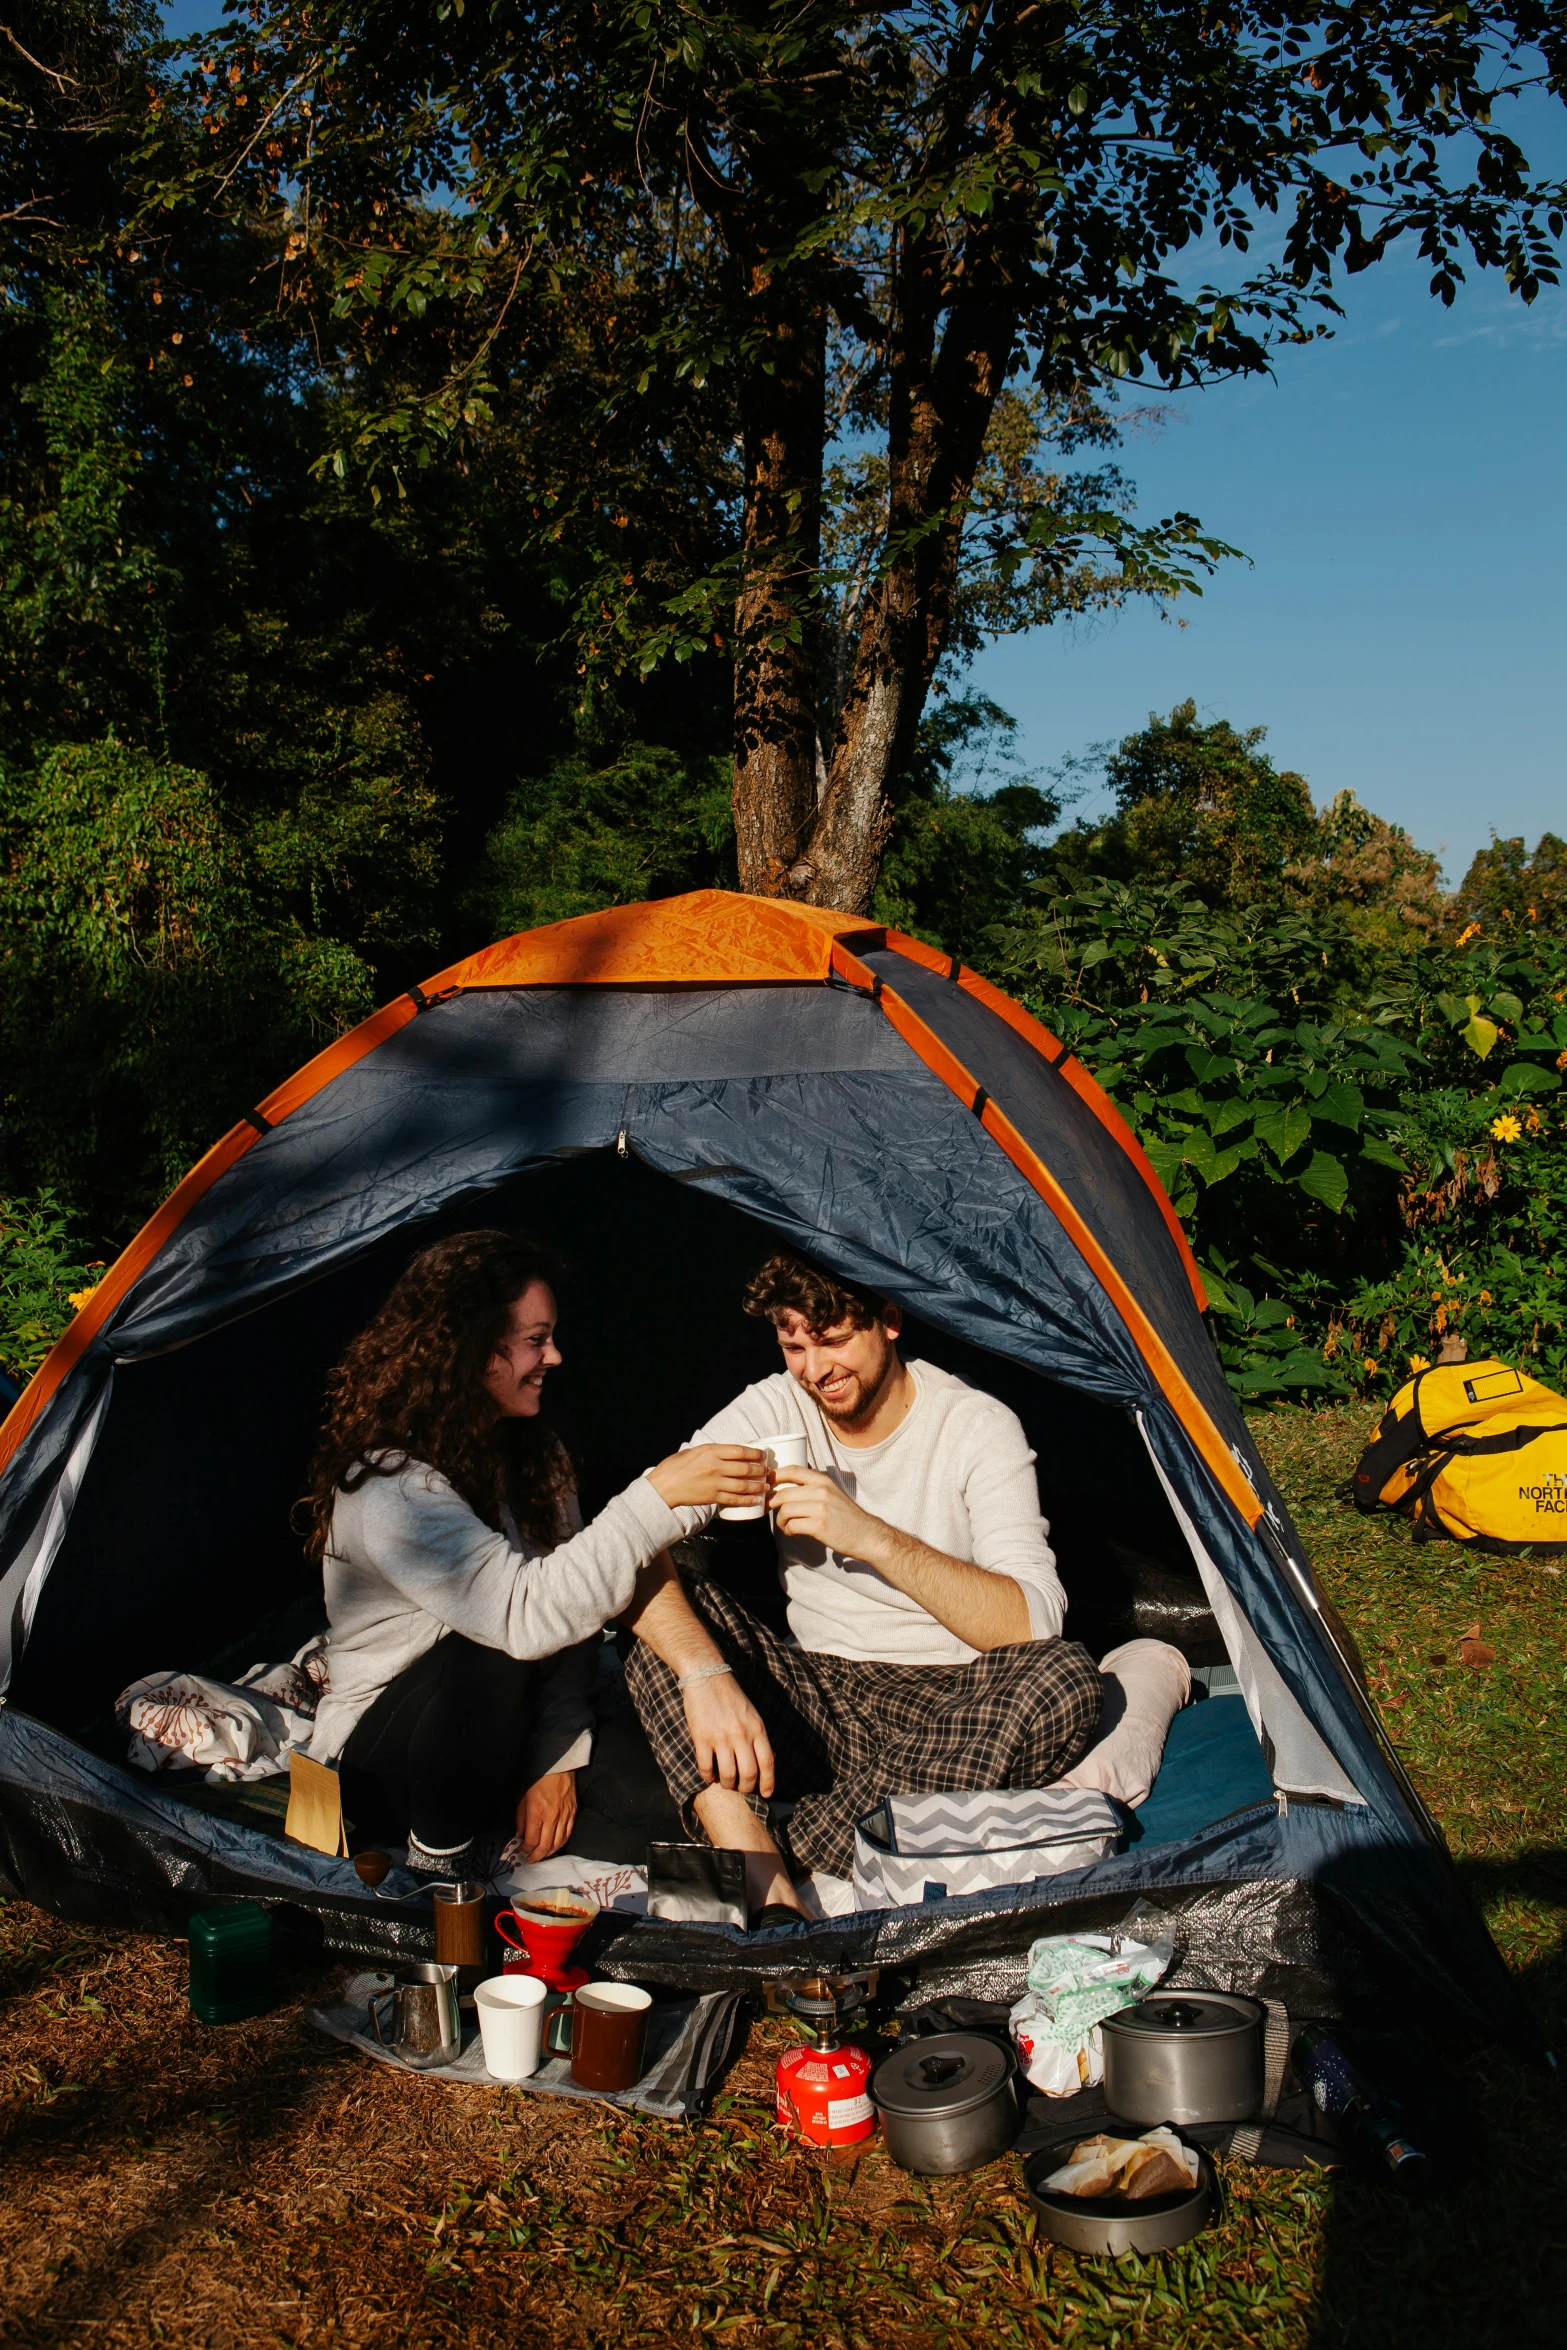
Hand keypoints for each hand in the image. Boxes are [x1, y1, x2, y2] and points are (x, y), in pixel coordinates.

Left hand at [514, 1769, 577, 1862]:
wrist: (559, 1767)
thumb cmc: (538, 1781)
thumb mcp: (523, 1798)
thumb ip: (520, 1819)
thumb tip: (520, 1835)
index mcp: (536, 1813)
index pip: (531, 1840)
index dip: (525, 1849)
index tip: (521, 1850)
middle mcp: (552, 1817)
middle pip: (545, 1846)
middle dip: (536, 1856)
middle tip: (531, 1860)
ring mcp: (564, 1816)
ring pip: (558, 1843)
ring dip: (549, 1853)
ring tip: (542, 1856)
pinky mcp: (573, 1813)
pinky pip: (568, 1834)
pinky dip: (561, 1844)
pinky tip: (555, 1847)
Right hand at [647, 1443, 768, 1511]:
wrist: (662, 1487)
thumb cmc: (674, 1467)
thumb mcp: (692, 1451)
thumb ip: (710, 1452)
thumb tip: (726, 1452)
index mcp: (710, 1451)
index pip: (740, 1450)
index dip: (755, 1453)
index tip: (763, 1456)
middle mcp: (715, 1466)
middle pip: (745, 1468)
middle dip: (760, 1470)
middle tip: (767, 1472)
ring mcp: (714, 1483)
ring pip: (743, 1485)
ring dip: (757, 1486)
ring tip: (766, 1486)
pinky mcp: (712, 1497)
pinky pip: (734, 1499)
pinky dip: (747, 1500)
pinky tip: (756, 1500)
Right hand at [683, 1672, 775, 1798]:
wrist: (707, 1677)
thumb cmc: (731, 1697)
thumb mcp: (752, 1715)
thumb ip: (758, 1737)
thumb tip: (764, 1763)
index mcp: (757, 1729)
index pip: (767, 1763)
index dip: (768, 1783)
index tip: (766, 1794)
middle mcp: (741, 1735)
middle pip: (748, 1774)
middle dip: (746, 1787)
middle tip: (741, 1787)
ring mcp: (721, 1737)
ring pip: (727, 1775)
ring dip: (727, 1784)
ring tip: (725, 1782)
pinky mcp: (702, 1738)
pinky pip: (706, 1768)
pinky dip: (708, 1777)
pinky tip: (709, 1775)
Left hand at [770, 1464, 885, 1561]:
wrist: (866, 1535)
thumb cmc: (846, 1515)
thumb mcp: (832, 1492)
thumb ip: (814, 1485)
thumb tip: (788, 1481)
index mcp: (823, 1480)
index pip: (792, 1470)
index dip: (774, 1475)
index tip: (765, 1483)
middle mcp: (821, 1491)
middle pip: (783, 1493)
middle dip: (771, 1503)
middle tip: (770, 1510)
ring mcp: (821, 1508)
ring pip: (785, 1510)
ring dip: (780, 1520)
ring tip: (786, 1525)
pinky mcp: (819, 1526)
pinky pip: (792, 1525)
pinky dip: (788, 1530)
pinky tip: (794, 1532)